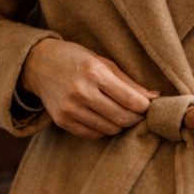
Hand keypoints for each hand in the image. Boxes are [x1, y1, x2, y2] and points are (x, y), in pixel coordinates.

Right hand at [20, 40, 157, 138]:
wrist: (38, 65)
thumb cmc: (76, 59)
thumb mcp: (102, 62)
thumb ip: (128, 82)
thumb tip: (155, 98)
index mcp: (94, 72)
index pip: (130, 99)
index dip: (144, 107)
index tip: (148, 106)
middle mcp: (81, 91)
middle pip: (121, 118)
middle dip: (135, 119)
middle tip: (138, 114)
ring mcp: (70, 108)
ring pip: (109, 129)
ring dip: (120, 126)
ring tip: (122, 116)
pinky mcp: (62, 121)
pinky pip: (93, 134)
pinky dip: (104, 130)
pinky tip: (105, 120)